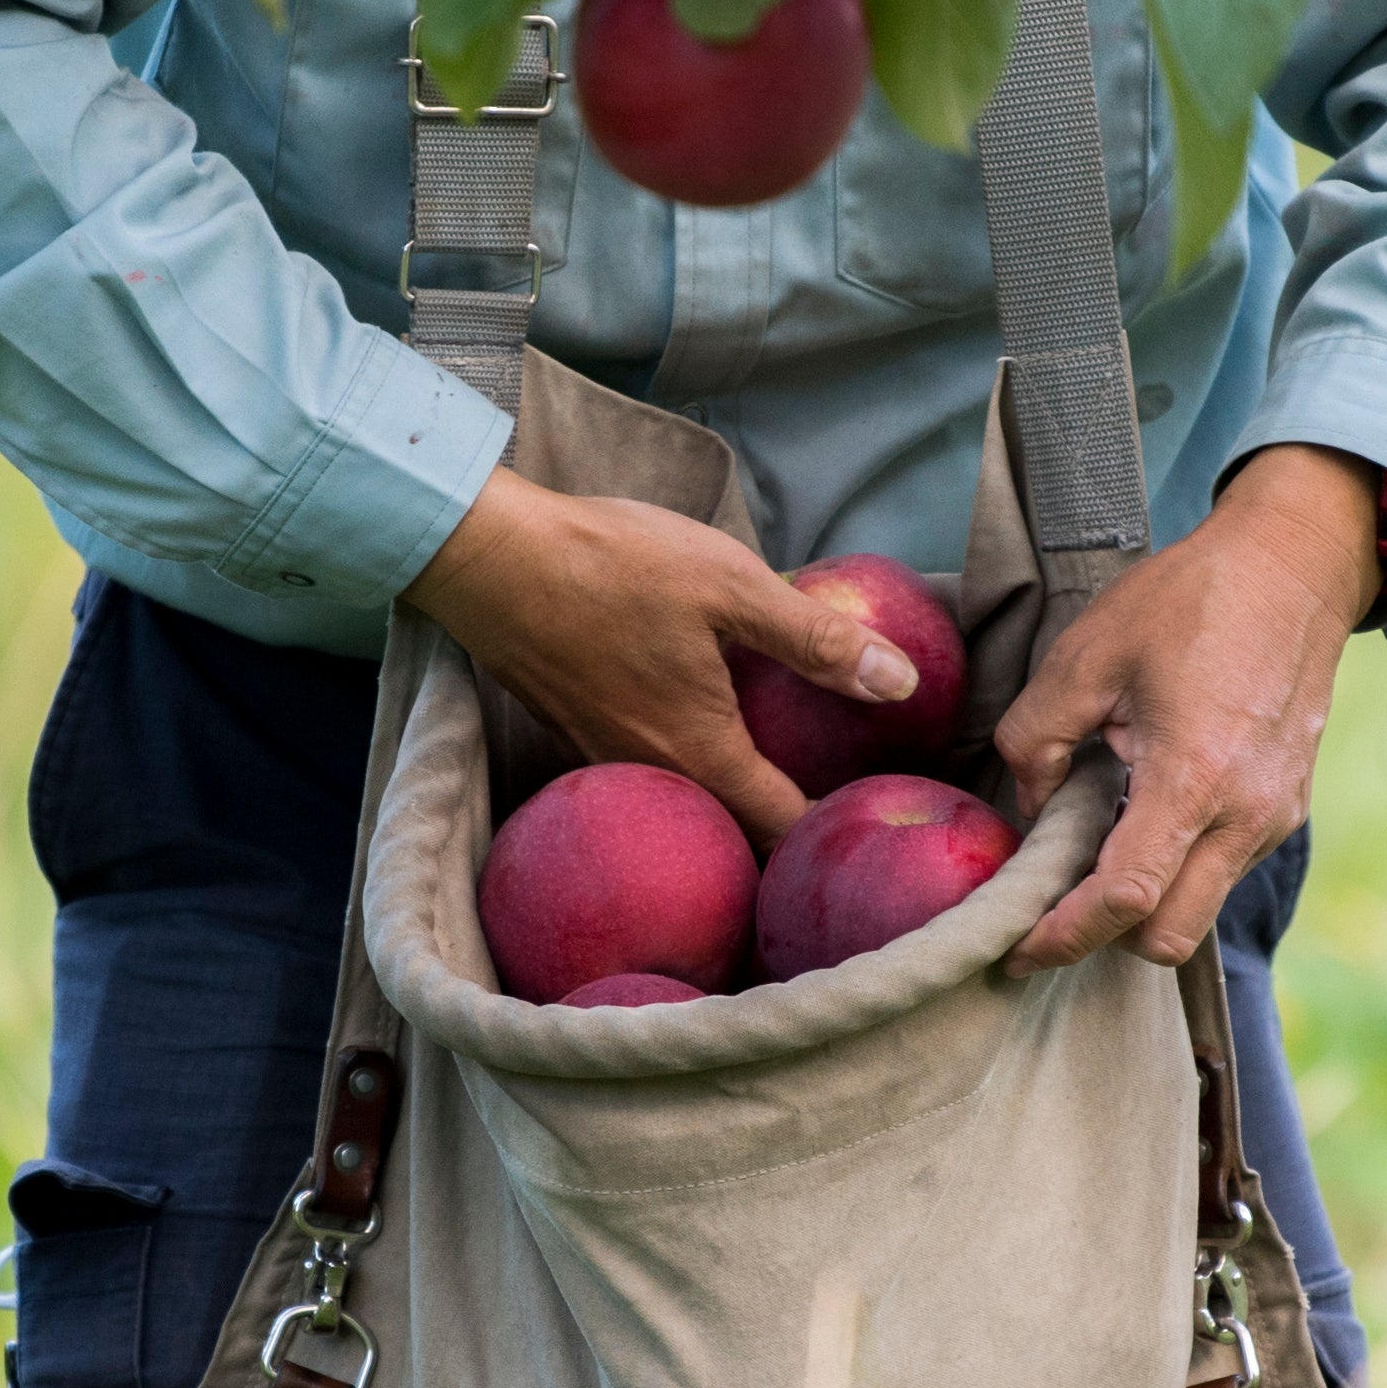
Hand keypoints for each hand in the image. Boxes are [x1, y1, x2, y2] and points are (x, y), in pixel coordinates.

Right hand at [404, 469, 919, 846]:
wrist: (487, 556)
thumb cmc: (610, 565)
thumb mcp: (731, 586)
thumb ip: (816, 639)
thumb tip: (899, 684)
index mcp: (699, 752)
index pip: (781, 827)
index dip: (830, 831)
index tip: (866, 817)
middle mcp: (650, 776)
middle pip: (732, 827)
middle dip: (783, 824)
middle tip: (836, 795)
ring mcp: (603, 758)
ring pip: (686, 801)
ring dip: (731, 795)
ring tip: (780, 762)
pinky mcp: (574, 730)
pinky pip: (646, 770)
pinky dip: (685, 761)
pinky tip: (702, 716)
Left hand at [995, 446, 1380, 971]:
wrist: (1294, 566)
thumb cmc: (1190, 600)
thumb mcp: (1086, 654)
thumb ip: (1035, 736)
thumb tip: (1026, 803)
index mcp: (1194, 778)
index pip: (1127, 899)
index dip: (1065, 937)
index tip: (1019, 948)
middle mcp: (1246, 814)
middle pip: (1169, 936)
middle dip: (1104, 939)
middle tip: (1048, 909)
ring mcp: (1275, 816)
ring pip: (1198, 908)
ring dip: (1142, 902)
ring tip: (1089, 848)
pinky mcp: (1286, 807)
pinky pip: (1221, 869)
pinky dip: (1175, 870)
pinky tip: (1138, 817)